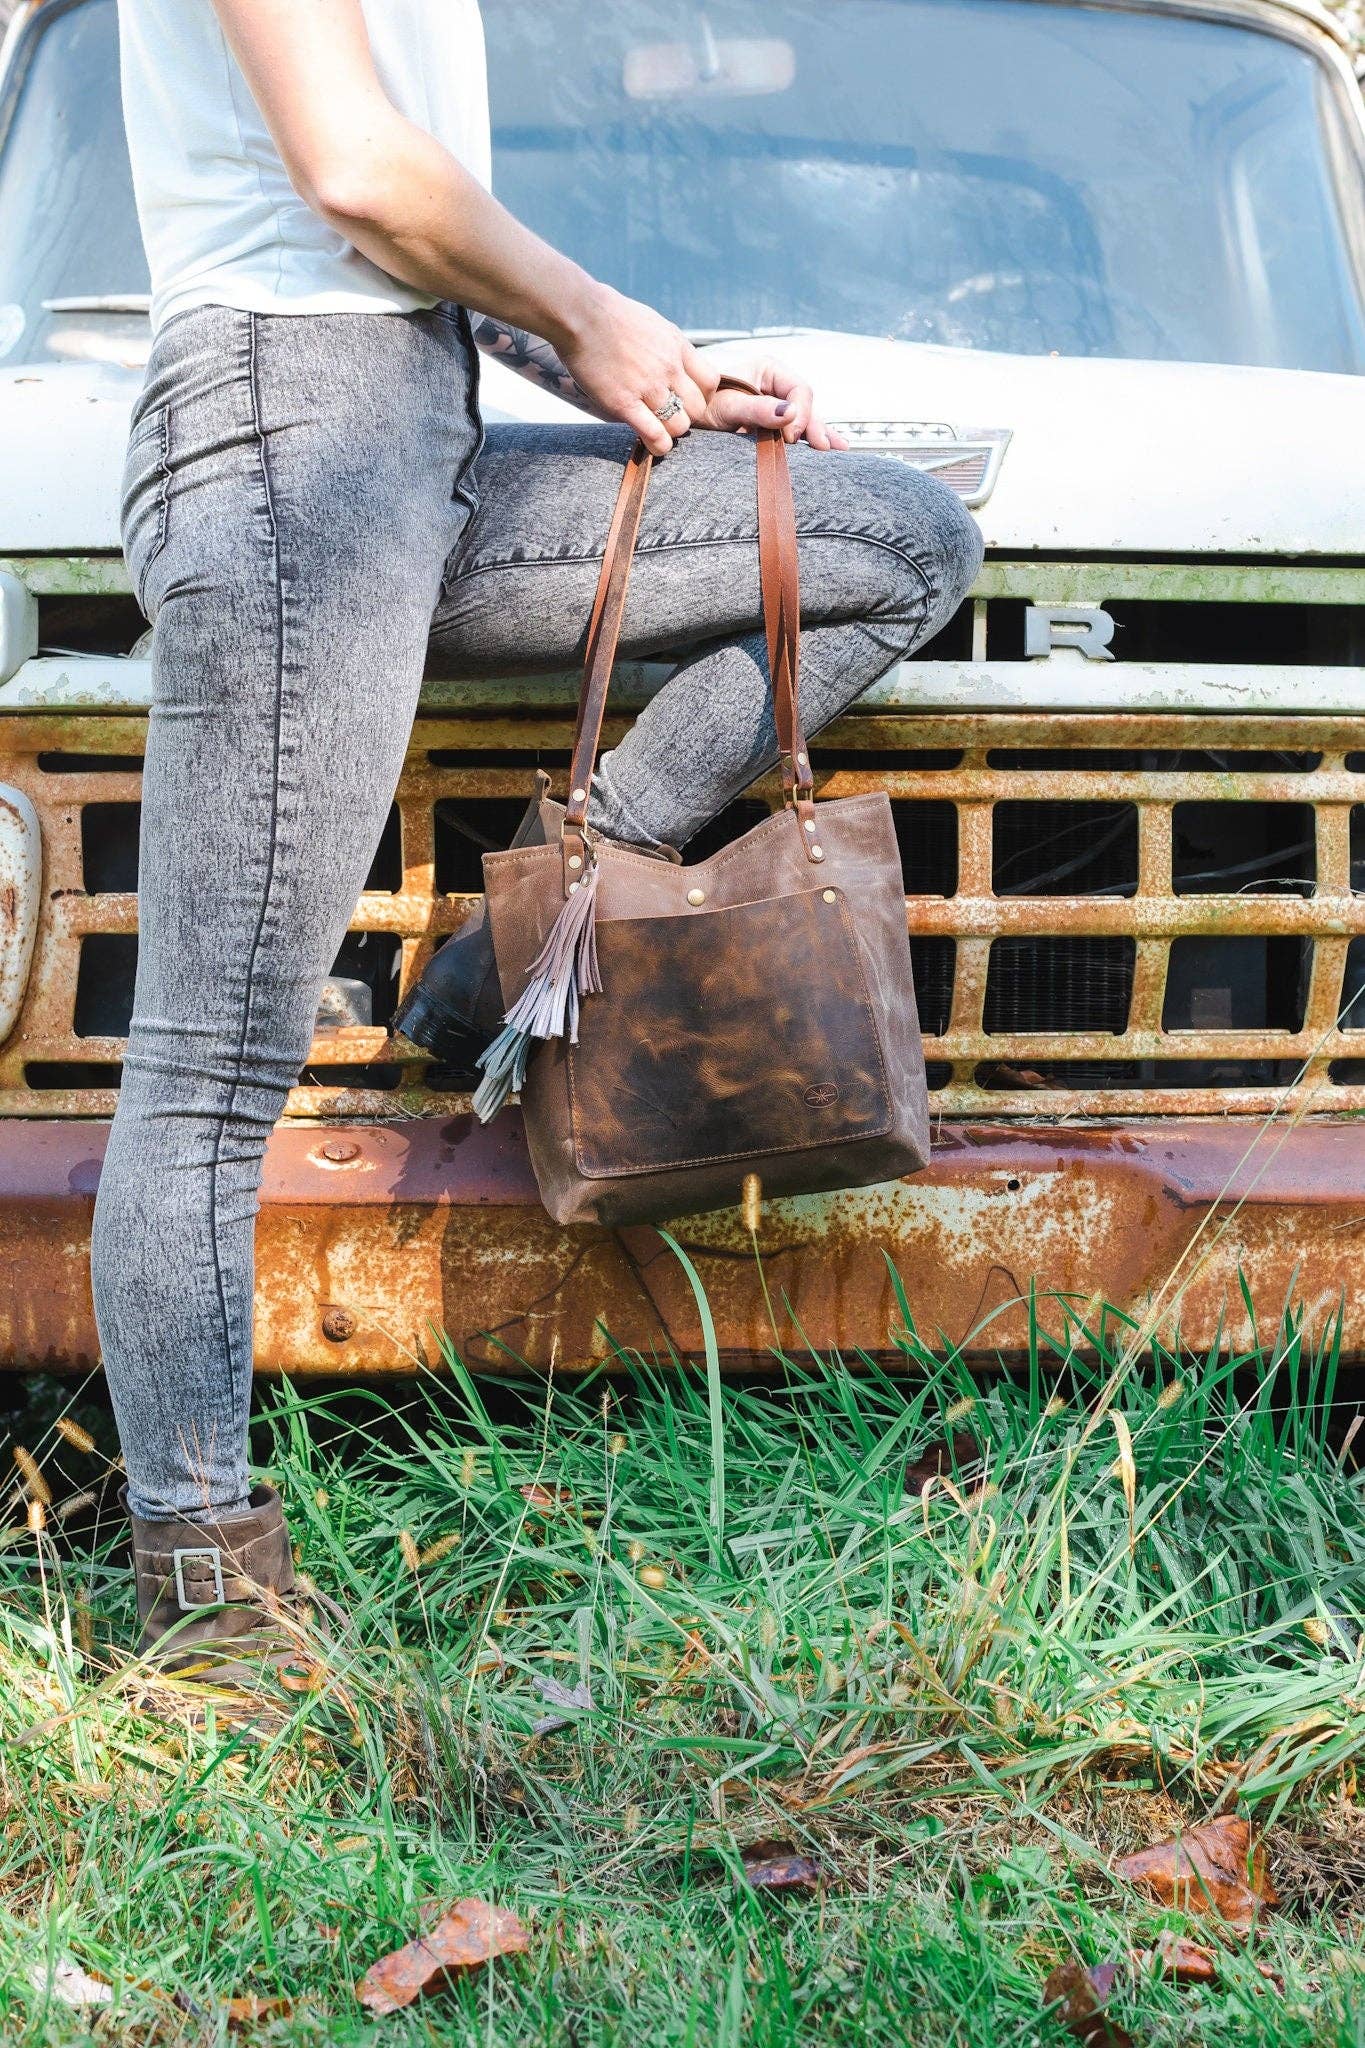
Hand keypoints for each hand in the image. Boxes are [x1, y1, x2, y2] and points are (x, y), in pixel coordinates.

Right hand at [554, 281, 719, 455]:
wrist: (580, 314)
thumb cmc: (609, 315)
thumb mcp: (652, 323)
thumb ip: (666, 345)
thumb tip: (672, 358)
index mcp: (676, 346)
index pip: (710, 382)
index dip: (702, 396)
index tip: (687, 399)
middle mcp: (668, 367)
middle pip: (697, 408)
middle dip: (686, 416)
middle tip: (669, 417)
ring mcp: (648, 386)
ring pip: (679, 426)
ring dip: (670, 432)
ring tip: (658, 430)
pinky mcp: (624, 403)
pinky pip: (654, 435)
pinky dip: (657, 445)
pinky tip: (652, 445)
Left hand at [698, 359, 849, 450]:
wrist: (686, 418)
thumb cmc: (702, 406)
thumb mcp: (728, 407)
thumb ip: (758, 409)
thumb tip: (790, 414)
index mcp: (768, 370)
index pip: (799, 390)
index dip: (799, 413)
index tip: (789, 437)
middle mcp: (777, 385)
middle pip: (806, 405)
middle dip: (814, 426)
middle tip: (822, 448)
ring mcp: (777, 405)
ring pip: (806, 419)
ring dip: (820, 434)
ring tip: (839, 450)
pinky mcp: (775, 424)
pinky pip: (799, 430)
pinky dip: (813, 439)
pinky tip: (834, 449)